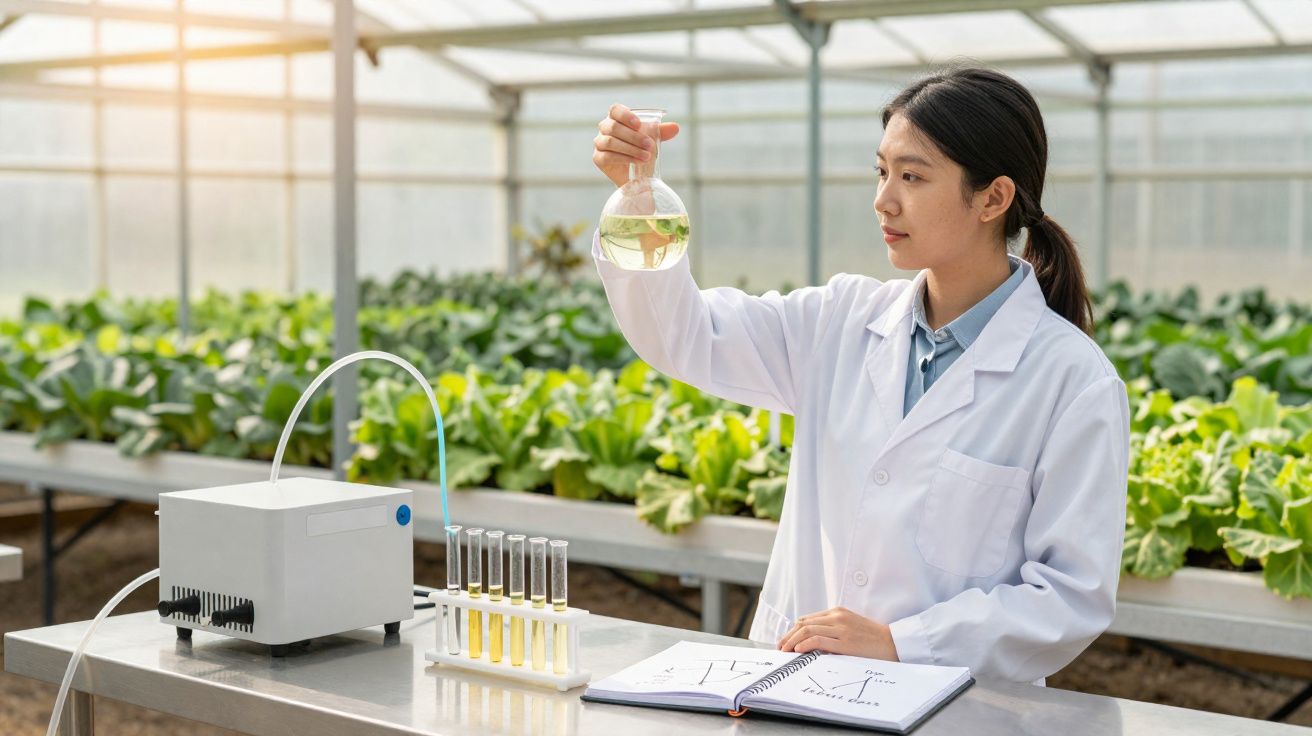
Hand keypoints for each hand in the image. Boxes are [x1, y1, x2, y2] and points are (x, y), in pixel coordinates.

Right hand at [593, 103, 679, 187]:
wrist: (636, 174)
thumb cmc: (642, 150)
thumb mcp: (653, 139)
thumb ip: (662, 132)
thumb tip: (676, 127)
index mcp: (616, 118)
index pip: (615, 110)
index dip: (625, 115)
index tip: (639, 124)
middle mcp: (605, 128)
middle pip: (613, 127)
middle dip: (634, 137)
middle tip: (650, 145)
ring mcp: (599, 143)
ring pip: (610, 142)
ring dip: (631, 148)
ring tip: (647, 156)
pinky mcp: (598, 158)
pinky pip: (608, 156)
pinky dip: (624, 158)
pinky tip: (637, 162)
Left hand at [777, 607, 900, 661]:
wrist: (892, 643)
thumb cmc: (871, 639)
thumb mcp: (850, 627)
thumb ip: (832, 629)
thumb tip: (811, 640)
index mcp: (837, 612)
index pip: (807, 619)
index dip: (793, 631)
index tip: (786, 641)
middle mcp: (837, 617)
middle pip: (804, 623)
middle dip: (788, 636)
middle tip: (780, 648)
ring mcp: (841, 628)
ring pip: (807, 630)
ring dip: (792, 641)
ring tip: (784, 651)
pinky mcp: (845, 641)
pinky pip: (818, 640)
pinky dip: (805, 644)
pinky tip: (797, 651)